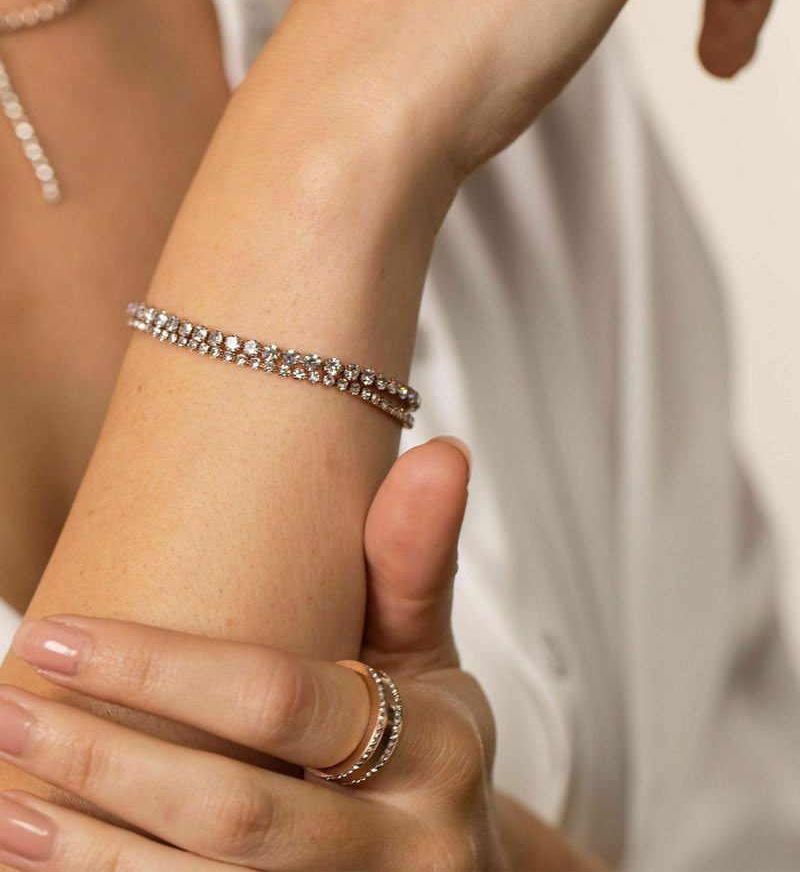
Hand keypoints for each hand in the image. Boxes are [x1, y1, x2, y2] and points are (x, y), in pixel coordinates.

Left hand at [0, 439, 520, 870]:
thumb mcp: (429, 652)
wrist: (458, 869)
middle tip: (6, 715)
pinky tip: (45, 866)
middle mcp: (406, 849)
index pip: (283, 702)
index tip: (56, 635)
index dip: (160, 672)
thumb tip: (444, 450)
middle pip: (233, 815)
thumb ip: (415, 559)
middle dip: (106, 766)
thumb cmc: (426, 740)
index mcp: (437, 749)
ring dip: (90, 858)